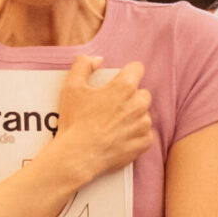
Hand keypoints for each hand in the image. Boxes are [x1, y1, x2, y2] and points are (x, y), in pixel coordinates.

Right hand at [46, 53, 154, 186]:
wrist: (77, 156)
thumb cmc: (74, 121)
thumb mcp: (71, 87)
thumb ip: (83, 65)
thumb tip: (97, 60)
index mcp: (124, 87)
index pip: (137, 68)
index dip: (127, 73)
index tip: (118, 81)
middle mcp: (139, 104)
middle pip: (142, 93)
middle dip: (130, 97)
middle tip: (112, 107)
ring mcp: (143, 125)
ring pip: (144, 114)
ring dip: (133, 117)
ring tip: (113, 125)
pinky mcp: (144, 143)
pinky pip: (145, 134)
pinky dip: (135, 136)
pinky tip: (119, 138)